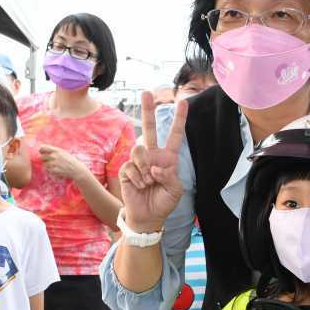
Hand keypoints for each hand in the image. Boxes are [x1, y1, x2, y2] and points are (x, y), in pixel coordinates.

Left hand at [38, 144, 89, 181]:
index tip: (42, 153)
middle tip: (50, 162)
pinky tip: (56, 170)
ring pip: (44, 164)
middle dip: (44, 160)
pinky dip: (50, 171)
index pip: (42, 148)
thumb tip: (43, 151)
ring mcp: (53, 164)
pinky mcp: (54, 170)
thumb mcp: (63, 152)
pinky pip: (47, 170)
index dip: (41, 151)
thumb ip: (54, 151)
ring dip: (48, 166)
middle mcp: (54, 156)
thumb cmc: (70, 160)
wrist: (76, 169)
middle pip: (41, 157)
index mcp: (56, 150)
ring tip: (55, 167)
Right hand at [118, 91, 187, 232]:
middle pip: (149, 128)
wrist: (148, 217)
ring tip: (149, 181)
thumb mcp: (176, 190)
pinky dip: (138, 178)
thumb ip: (170, 176)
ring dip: (145, 167)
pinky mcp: (127, 169)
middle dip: (148, 110)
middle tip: (146, 92)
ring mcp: (138, 162)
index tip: (182, 102)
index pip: (174, 135)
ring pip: (139, 149)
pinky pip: (131, 166)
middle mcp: (153, 156)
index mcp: (168, 158)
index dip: (179, 120)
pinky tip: (140, 186)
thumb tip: (155, 166)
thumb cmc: (163, 203)